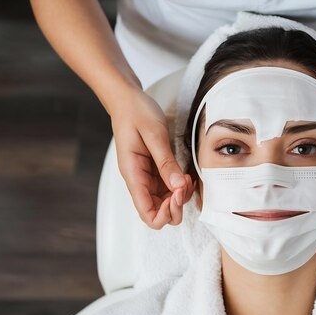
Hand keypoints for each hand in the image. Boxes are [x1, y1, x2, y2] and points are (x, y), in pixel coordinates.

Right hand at [109, 88, 193, 227]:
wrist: (127, 100)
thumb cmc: (136, 113)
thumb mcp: (154, 135)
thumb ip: (166, 162)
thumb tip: (178, 186)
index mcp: (133, 175)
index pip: (147, 214)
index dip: (166, 212)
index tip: (179, 192)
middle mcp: (138, 181)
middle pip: (157, 213)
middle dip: (176, 206)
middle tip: (186, 184)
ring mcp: (147, 178)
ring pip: (164, 203)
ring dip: (179, 197)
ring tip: (187, 178)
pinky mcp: (155, 171)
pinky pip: (168, 189)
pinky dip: (180, 188)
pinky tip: (186, 175)